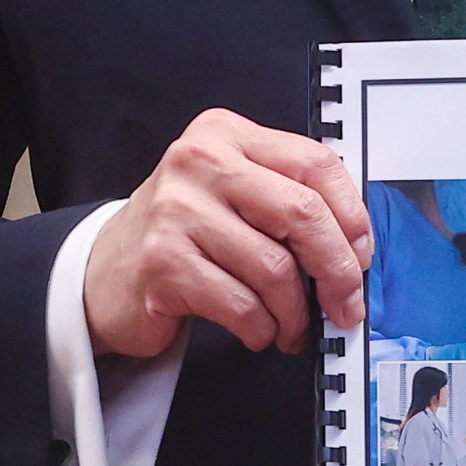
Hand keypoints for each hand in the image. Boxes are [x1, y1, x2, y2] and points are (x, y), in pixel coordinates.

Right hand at [81, 111, 370, 358]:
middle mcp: (200, 163)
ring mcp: (176, 211)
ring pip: (275, 268)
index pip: (315, 163)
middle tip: (346, 303)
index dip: (352, 214)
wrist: (103, 272)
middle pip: (303, 213)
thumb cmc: (182, 233)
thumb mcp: (233, 193)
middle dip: (337, 269)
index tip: (362, 253)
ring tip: (293, 325)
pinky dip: (262, 328)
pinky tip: (259, 330)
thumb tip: (356, 246)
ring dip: (295, 311)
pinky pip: (242, 304)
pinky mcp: (163, 262)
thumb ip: (287, 199)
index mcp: (226, 134)